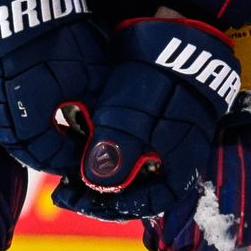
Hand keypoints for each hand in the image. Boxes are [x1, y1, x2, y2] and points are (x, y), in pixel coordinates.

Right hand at [0, 0, 109, 175]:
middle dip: (48, 154)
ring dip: (30, 139)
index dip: (69, 159)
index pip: (48, 156)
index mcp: (30, 119)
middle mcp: (4, 114)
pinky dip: (16, 120)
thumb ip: (95, 109)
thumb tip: (102, 132)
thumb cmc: (57, 35)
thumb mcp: (89, 73)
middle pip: (23, 149)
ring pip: (7, 133)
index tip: (86, 157)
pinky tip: (32, 112)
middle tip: (68, 151)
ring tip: (52, 135)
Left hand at [74, 16, 239, 209]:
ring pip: (137, 171)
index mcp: (178, 170)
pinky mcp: (163, 123)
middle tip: (70, 190)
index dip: (112, 208)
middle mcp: (178, 163)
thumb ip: (112, 157)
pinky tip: (91, 146)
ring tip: (74, 172)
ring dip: (107, 174)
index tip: (82, 200)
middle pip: (139, 192)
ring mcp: (172, 142)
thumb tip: (93, 185)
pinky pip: (138, 151)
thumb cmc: (158, 85)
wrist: (180, 42)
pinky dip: (115, 154)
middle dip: (104, 193)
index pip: (146, 205)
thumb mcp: (130, 122)